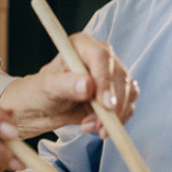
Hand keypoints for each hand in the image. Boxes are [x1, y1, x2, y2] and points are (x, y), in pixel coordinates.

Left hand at [0, 33, 137, 137]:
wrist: (46, 107)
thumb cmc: (42, 91)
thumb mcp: (47, 88)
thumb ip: (65, 85)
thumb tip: (87, 85)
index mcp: (82, 45)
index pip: (101, 57)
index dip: (105, 81)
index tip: (105, 105)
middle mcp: (101, 55)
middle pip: (119, 76)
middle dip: (111, 105)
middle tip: (96, 126)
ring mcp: (112, 73)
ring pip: (128, 91)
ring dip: (114, 115)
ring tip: (90, 126)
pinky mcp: (118, 90)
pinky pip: (129, 104)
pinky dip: (118, 119)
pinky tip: (98, 127)